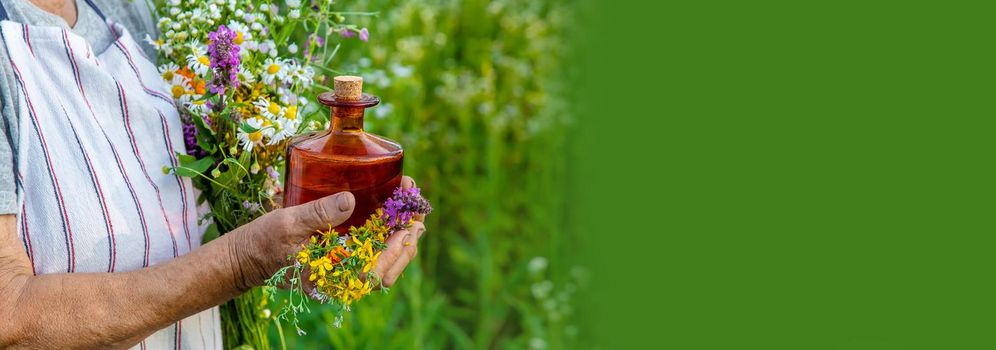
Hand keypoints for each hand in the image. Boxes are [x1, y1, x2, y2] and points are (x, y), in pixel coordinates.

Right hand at [228, 176, 425, 289]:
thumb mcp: (288, 223)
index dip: (399, 245)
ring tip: (410, 209)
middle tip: (418, 210)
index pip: (378, 270)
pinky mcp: (341, 263)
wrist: (246, 256)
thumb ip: (319, 214)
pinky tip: (390, 214)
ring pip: (383, 264)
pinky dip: (385, 237)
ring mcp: (343, 274)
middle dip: (407, 239)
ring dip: (399, 237)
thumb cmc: (264, 242)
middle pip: (389, 269)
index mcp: (334, 278)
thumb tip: (350, 200)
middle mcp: (343, 281)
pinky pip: (371, 255)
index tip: (410, 219)